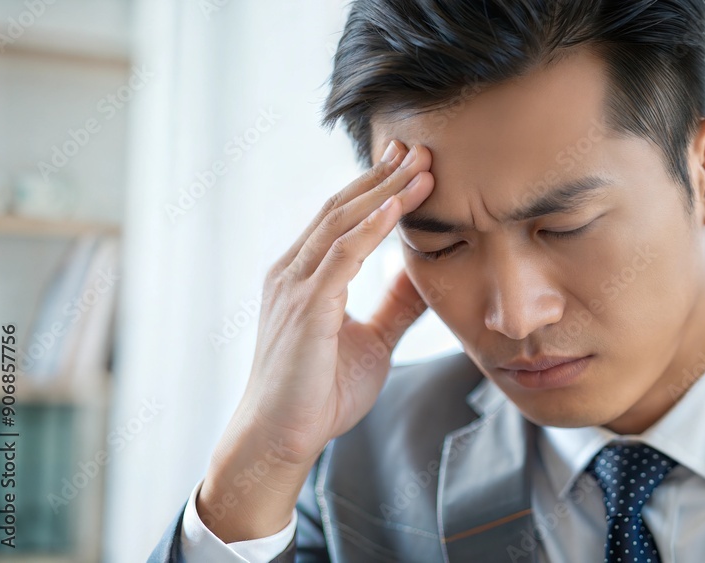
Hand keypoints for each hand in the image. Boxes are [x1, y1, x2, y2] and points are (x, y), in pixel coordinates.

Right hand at [198, 140, 434, 541]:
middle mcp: (294, 271)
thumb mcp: (371, 340)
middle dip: (383, 176)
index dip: (378, 188)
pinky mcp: (304, 308)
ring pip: (342, 223)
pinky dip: (370, 228)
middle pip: (343, 208)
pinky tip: (398, 207)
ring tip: (420, 167)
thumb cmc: (318, 393)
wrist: (282, 438)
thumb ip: (393, 307)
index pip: (344, 218)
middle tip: (419, 147)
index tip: (412, 163)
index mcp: (306, 276)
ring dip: (384, 192)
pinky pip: (340, 257)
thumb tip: (422, 276)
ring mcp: (295, 286)